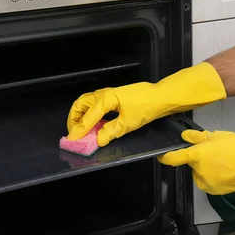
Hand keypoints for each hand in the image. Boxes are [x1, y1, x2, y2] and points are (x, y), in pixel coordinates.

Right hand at [66, 62, 226, 146]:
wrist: (162, 97)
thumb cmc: (146, 107)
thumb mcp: (128, 123)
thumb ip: (111, 131)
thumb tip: (98, 140)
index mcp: (105, 99)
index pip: (87, 117)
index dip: (78, 130)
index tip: (72, 140)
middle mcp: (105, 94)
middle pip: (81, 104)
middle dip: (75, 118)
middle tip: (75, 133)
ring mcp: (110, 94)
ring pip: (88, 103)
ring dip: (83, 115)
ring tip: (84, 130)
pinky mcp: (116, 97)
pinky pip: (97, 104)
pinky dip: (92, 114)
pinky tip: (97, 124)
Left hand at [158, 130, 234, 208]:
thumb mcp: (219, 135)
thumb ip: (199, 137)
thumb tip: (185, 136)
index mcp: (198, 156)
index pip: (174, 158)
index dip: (166, 157)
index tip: (161, 156)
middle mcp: (198, 171)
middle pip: (192, 164)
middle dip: (199, 158)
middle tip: (214, 151)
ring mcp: (206, 182)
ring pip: (200, 173)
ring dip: (206, 168)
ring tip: (223, 160)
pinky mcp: (214, 190)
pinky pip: (208, 181)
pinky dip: (213, 176)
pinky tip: (226, 169)